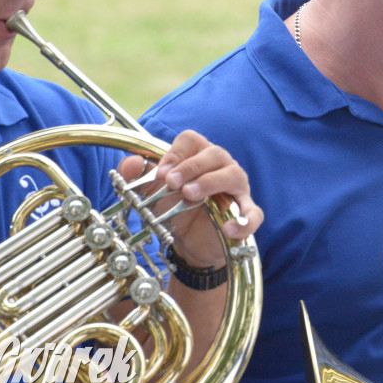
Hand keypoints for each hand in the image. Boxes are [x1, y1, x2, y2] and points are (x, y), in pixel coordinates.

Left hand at [118, 130, 262, 268]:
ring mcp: (237, 189)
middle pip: (214, 153)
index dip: (176, 153)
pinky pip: (253, 214)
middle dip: (191, 167)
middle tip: (172, 183)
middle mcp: (221, 166)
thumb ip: (137, 176)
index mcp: (198, 156)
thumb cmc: (173, 209)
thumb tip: (129, 163)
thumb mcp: (150, 192)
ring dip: (211, 183)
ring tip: (190, 196)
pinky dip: (245, 220)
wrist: (188, 242)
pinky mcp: (245, 213)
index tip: (162, 173)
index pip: (192, 140)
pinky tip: (229, 229)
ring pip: (233, 175)